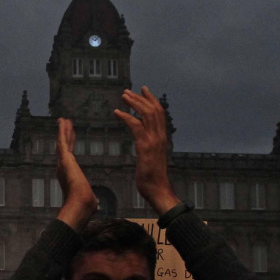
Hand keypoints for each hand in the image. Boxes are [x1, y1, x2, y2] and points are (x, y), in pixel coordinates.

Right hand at [54, 118, 96, 230]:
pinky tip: (62, 122)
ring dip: (63, 130)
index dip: (69, 147)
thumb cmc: (84, 204)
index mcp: (68, 175)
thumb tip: (96, 205)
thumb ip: (91, 199)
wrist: (79, 204)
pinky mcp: (64, 158)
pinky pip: (62, 140)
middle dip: (65, 136)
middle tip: (65, 125)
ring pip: (62, 142)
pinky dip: (62, 131)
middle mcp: (63, 167)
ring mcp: (62, 162)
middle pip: (64, 147)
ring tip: (63, 120)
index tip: (70, 139)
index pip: (69, 157)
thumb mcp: (89, 199)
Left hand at [113, 87, 175, 213]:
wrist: (157, 189)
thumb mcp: (152, 158)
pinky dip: (126, 116)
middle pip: (153, 109)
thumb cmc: (153, 177)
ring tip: (123, 96)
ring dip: (134, 103)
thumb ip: (149, 147)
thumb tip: (144, 143)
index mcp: (162, 137)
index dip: (151, 100)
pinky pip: (136, 126)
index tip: (143, 90)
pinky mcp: (145, 147)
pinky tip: (117, 112)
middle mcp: (160, 136)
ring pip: (146, 114)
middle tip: (127, 91)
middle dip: (140, 98)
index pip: (159, 113)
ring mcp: (154, 140)